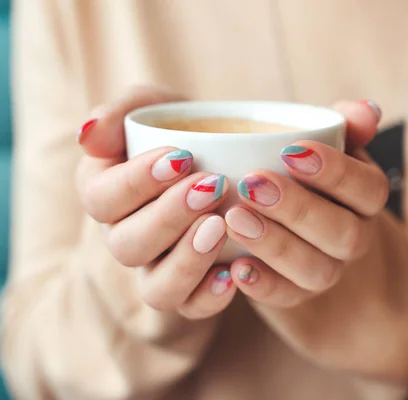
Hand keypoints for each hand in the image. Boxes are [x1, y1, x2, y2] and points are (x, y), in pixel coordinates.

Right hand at [76, 86, 235, 318]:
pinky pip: (191, 307)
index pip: (101, 197)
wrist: (229, 157)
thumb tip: (87, 135)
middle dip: (168, 216)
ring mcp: (157, 268)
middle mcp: (124, 237)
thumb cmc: (186, 129)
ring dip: (186, 260)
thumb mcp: (157, 107)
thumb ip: (121, 113)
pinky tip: (233, 273)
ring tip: (220, 226)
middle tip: (212, 185)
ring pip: (156, 288)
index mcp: (105, 192)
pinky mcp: (191, 288)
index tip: (180, 156)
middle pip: (127, 245)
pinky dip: (209, 297)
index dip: (136, 181)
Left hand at [224, 100, 387, 306]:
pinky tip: (234, 266)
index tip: (291, 150)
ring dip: (276, 245)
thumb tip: (366, 110)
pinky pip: (286, 297)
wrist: (292, 216)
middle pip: (343, 234)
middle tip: (252, 184)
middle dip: (299, 209)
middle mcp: (354, 239)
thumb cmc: (306, 171)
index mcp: (366, 198)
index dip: (335, 172)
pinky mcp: (296, 293)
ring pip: (317, 270)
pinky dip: (263, 285)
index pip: (368, 188)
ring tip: (234, 218)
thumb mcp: (326, 143)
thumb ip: (345, 126)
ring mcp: (328, 270)